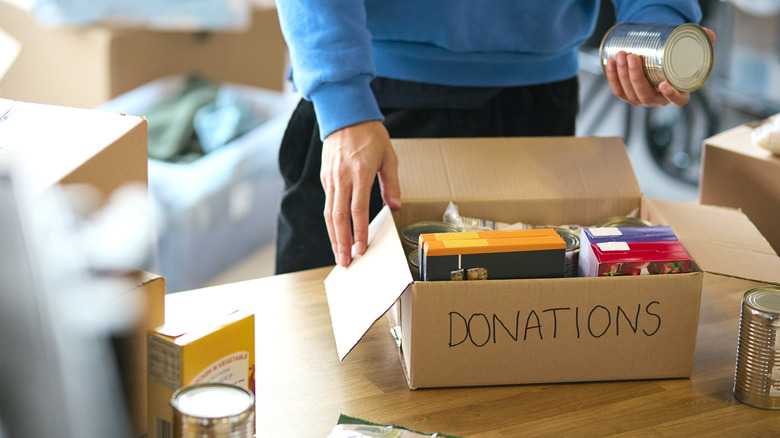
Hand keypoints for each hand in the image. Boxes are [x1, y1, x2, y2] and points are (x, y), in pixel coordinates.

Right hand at [321, 120, 401, 266]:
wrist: (344, 115)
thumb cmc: (370, 135)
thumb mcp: (389, 156)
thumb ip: (392, 183)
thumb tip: (395, 206)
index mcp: (360, 172)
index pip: (358, 209)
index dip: (359, 231)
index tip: (361, 249)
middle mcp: (342, 176)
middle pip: (339, 216)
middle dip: (341, 242)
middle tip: (344, 262)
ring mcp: (330, 177)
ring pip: (329, 213)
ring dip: (333, 236)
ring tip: (338, 254)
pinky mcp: (325, 177)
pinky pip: (328, 203)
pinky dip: (332, 222)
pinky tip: (337, 233)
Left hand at [604, 27, 715, 106]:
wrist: (659, 58)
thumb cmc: (676, 56)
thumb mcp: (691, 48)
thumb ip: (703, 40)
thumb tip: (710, 34)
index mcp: (679, 93)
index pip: (678, 100)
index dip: (671, 95)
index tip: (664, 84)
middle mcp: (659, 99)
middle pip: (645, 95)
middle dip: (636, 77)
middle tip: (632, 57)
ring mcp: (642, 99)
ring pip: (629, 93)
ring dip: (621, 75)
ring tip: (621, 55)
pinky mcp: (628, 95)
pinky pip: (618, 90)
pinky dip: (612, 77)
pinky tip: (610, 62)